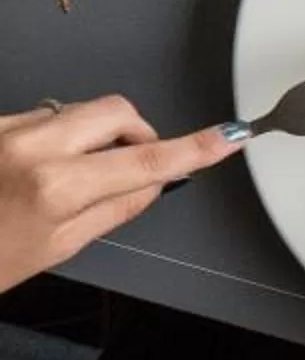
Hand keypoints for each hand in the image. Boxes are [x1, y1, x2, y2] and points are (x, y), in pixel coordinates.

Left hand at [0, 99, 237, 291]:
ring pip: (77, 112)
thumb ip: (114, 209)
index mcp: (55, 187)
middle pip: (116, 112)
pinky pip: (40, 115)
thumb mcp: (56, 248)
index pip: (147, 161)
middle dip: (137, 132)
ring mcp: (4, 129)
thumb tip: (154, 182)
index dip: (194, 148)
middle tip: (132, 163)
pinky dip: (52, 137)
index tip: (228, 136)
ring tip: (64, 177)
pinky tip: (31, 169)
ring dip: (89, 136)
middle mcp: (29, 148)